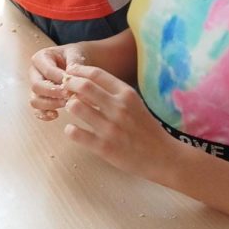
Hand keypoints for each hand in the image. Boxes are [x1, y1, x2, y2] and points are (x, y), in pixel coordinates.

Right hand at [29, 45, 86, 120]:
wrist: (76, 62)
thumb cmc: (75, 56)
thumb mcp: (76, 54)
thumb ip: (74, 62)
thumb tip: (70, 74)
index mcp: (40, 58)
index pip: (47, 71)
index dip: (59, 79)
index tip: (72, 85)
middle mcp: (34, 73)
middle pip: (36, 86)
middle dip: (53, 93)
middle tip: (69, 95)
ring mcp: (35, 87)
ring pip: (34, 100)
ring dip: (50, 104)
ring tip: (65, 104)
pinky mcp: (40, 99)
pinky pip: (37, 110)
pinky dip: (44, 114)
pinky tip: (56, 115)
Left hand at [59, 64, 174, 176]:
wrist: (163, 157)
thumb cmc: (146, 129)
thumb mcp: (135, 104)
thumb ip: (113, 94)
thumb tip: (85, 84)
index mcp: (127, 94)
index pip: (96, 74)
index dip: (78, 71)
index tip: (70, 73)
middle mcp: (119, 108)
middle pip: (83, 86)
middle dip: (69, 84)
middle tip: (64, 88)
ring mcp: (111, 128)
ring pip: (76, 106)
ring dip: (69, 105)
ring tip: (72, 109)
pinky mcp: (104, 147)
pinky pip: (75, 133)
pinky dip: (70, 130)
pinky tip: (73, 130)